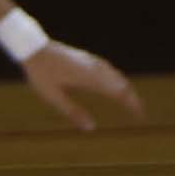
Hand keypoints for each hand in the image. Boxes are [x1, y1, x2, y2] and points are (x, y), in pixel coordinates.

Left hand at [20, 43, 141, 130]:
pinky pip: (108, 69)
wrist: (34, 47)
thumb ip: (72, 112)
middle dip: (132, 98)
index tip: (140, 115)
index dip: (132, 104)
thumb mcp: (53, 96)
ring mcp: (91, 61)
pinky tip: (115, 82)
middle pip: (122, 83)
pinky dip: (116, 79)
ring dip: (125, 88)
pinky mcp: (87, 58)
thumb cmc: (41, 73)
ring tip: (130, 100)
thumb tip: (91, 128)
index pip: (119, 93)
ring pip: (116, 75)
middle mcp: (94, 68)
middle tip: (139, 112)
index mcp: (90, 79)